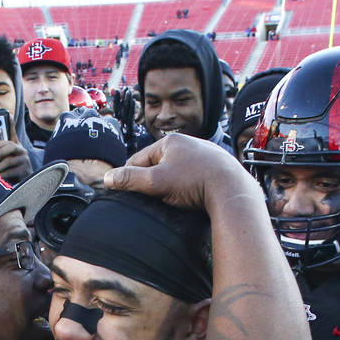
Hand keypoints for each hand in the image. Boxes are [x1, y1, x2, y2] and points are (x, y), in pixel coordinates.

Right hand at [103, 134, 257, 210]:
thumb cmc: (195, 181)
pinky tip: (191, 195)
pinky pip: (194, 175)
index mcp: (171, 141)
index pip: (140, 158)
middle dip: (153, 180)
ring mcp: (204, 153)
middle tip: (152, 198)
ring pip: (178, 170)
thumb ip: (130, 180)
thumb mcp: (156, 182)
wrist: (232, 189)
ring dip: (172, 183)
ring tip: (173, 198)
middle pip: (159, 164)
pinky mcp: (217, 166)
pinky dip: (189, 185)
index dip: (131, 176)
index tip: (126, 191)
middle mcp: (189, 142)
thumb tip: (107, 178)